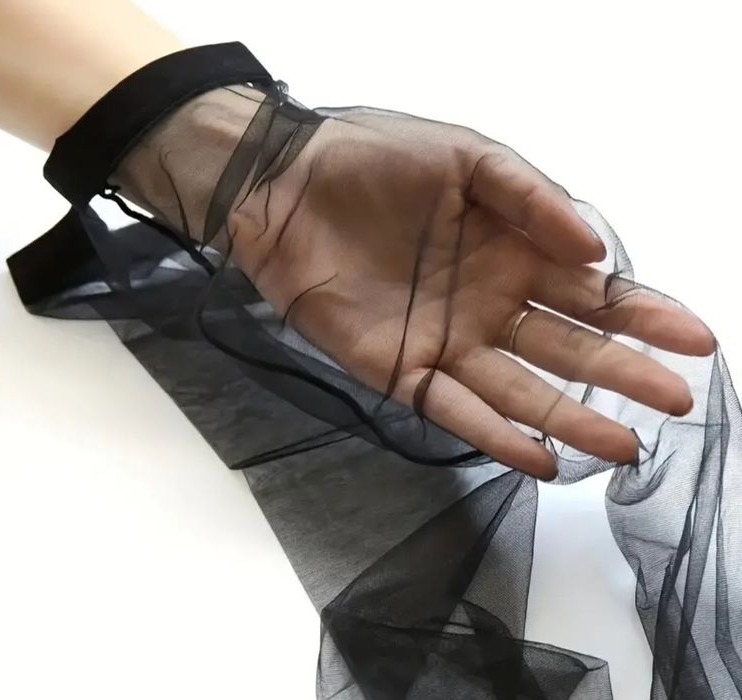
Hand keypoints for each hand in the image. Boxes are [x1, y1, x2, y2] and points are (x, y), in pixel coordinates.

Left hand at [227, 108, 715, 478]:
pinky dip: (496, 435)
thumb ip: (533, 198)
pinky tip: (540, 457)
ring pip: (520, 391)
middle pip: (567, 349)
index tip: (694, 339)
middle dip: (622, 374)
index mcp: (512, 253)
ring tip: (623, 446)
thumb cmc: (378, 161)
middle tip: (676, 401)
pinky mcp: (400, 369)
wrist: (290, 187)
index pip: (591, 292)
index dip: (643, 315)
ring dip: (571, 419)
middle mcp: (490, 304)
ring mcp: (447, 341)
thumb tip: (595, 249)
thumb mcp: (468, 160)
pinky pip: (455, 409)